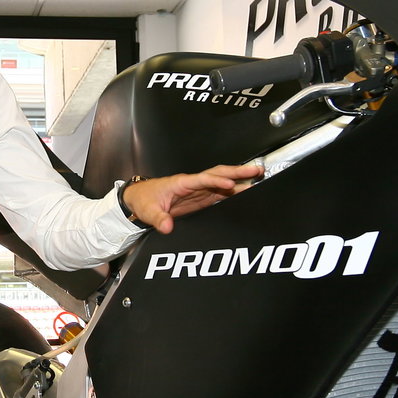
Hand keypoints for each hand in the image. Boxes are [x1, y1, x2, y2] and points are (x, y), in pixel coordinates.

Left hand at [123, 163, 262, 233]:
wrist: (139, 199)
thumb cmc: (143, 199)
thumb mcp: (147, 211)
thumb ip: (158, 219)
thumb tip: (167, 227)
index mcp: (181, 182)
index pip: (203, 179)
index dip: (217, 181)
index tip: (231, 184)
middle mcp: (193, 184)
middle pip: (218, 174)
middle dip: (237, 171)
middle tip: (256, 170)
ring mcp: (198, 190)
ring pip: (222, 181)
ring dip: (240, 179)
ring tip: (257, 177)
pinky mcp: (200, 198)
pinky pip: (219, 193)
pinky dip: (233, 191)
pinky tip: (245, 193)